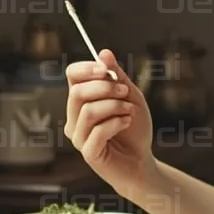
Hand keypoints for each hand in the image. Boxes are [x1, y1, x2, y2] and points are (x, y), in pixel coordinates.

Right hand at [64, 49, 154, 197]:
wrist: (142, 161)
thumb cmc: (135, 129)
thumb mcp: (131, 96)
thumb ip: (117, 76)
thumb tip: (103, 52)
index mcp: (82, 100)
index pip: (72, 76)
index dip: (87, 68)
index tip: (107, 70)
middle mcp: (74, 117)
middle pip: (77, 92)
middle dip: (106, 88)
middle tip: (126, 93)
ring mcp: (78, 136)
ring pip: (88, 111)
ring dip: (114, 106)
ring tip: (129, 111)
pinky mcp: (88, 153)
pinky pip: (97, 131)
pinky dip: (116, 123)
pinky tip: (126, 123)